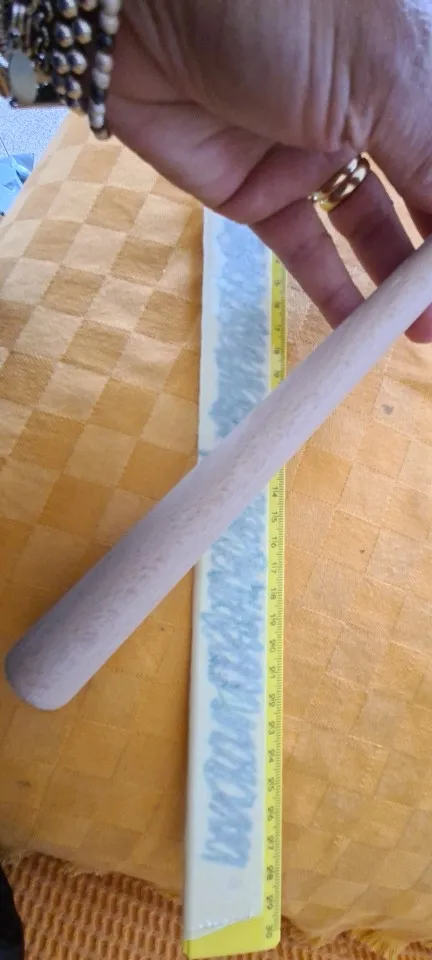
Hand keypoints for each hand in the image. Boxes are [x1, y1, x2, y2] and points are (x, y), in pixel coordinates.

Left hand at [109, 0, 431, 340]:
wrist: (149, 10)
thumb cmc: (284, 19)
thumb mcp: (378, 80)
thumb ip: (430, 155)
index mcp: (405, 75)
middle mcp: (363, 116)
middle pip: (413, 197)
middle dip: (430, 260)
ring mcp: (306, 156)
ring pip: (363, 227)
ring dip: (390, 281)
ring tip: (414, 332)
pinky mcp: (253, 192)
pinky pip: (301, 248)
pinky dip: (329, 288)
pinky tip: (358, 325)